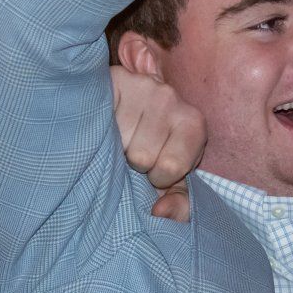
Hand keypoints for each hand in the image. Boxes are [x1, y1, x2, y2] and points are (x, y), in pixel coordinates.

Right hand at [111, 66, 205, 221]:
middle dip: (132, 162)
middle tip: (132, 149)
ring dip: (114, 146)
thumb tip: (161, 213)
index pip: (171, 169)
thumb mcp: (170, 181)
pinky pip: (101, 120)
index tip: (154, 168)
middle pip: (142, 157)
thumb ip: (177, 204)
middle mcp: (171, 98)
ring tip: (119, 135)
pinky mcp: (113, 79)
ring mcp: (141, 85)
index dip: (157, 178)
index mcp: (193, 124)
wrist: (121, 110)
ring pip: (118, 141)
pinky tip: (106, 123)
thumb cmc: (152, 151)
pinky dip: (98, 130)